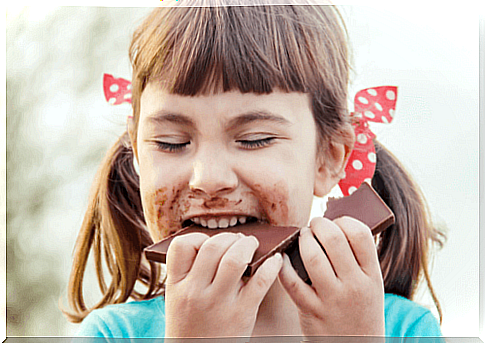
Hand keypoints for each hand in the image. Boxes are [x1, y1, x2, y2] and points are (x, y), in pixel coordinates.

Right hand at [164, 232, 282, 337]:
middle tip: (238, 240)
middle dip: (230, 237)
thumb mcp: (178, 299)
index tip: (209, 243)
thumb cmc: (191, 325)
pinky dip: (271, 265)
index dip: (198, 237)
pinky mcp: (242, 313)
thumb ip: (191, 273)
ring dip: (248, 245)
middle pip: (213, 246)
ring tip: (252, 245)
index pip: (181, 245)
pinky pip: (261, 280)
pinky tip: (275, 259)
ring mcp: (219, 302)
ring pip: (235, 258)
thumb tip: (218, 243)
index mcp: (176, 286)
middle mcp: (195, 292)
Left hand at [278, 217, 384, 337]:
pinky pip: (292, 282)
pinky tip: (282, 257)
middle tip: (314, 225)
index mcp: (372, 275)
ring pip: (312, 257)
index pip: (360, 234)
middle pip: (333, 239)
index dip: (344, 220)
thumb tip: (336, 223)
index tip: (335, 222)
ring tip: (302, 237)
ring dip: (303, 240)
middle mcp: (355, 285)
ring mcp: (332, 299)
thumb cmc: (361, 308)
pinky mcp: (311, 310)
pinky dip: (283, 265)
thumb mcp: (372, 283)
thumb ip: (359, 257)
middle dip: (319, 224)